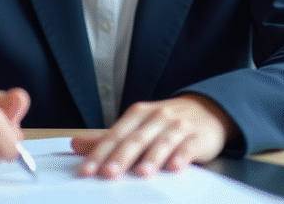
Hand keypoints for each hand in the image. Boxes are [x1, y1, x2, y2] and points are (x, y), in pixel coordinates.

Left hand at [71, 94, 234, 179]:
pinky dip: (182, 156)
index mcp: (138, 114)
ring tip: (142, 173)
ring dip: (152, 157)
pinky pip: (189, 146)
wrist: (207, 110)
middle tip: (108, 173)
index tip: (87, 170)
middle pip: (136, 139)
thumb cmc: (166, 122)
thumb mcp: (136, 125)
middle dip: (121, 157)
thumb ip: (108, 138)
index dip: (100, 152)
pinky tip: (175, 167)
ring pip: (162, 141)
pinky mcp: (198, 136)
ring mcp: (178, 125)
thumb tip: (76, 145)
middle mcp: (157, 116)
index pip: (115, 134)